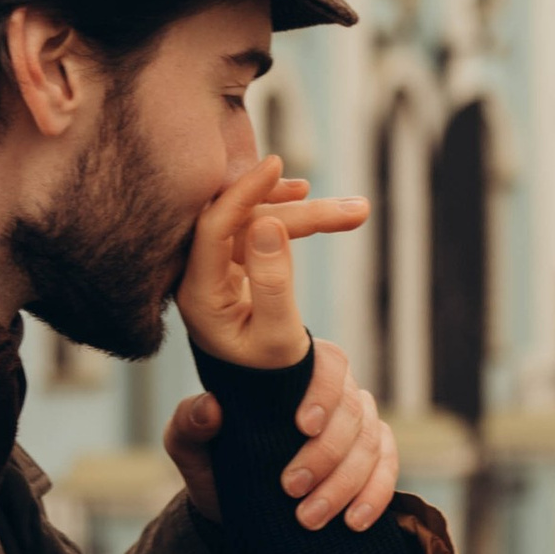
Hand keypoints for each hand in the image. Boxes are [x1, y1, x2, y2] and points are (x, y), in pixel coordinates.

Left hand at [163, 338, 401, 530]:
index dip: (323, 392)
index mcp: (295, 373)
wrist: (235, 510)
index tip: (303, 427)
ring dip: (343, 484)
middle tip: (291, 488)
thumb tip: (210, 407)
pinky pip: (388, 469)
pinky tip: (353, 522)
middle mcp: (335, 393)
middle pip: (352, 412)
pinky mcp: (375, 458)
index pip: (327, 364)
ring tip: (309, 518)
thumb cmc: (215, 464)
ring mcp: (358, 425)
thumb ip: (190, 423)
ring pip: (370, 444)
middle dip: (325, 454)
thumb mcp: (190, 447)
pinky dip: (376, 495)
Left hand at [175, 155, 362, 369]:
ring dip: (305, 215)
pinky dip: (287, 216)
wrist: (263, 389)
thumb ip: (273, 283)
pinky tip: (307, 197)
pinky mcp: (231, 261)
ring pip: (258, 223)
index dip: (244, 193)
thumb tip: (269, 223)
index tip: (276, 164)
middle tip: (355, 210)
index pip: (213, 228)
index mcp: (199, 296)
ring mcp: (215, 266)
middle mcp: (200, 275)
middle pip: (245, 223)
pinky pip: (258, 228)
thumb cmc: (270, 372)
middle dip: (299, 213)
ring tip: (355, 211)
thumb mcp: (279, 337)